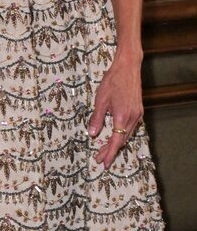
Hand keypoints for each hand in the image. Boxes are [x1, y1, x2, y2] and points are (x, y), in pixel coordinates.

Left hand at [88, 51, 142, 168]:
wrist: (128, 67)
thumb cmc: (112, 81)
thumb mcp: (100, 99)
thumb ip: (96, 118)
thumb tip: (91, 134)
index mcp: (122, 116)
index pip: (116, 141)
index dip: (109, 153)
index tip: (103, 162)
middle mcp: (132, 117)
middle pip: (122, 140)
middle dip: (110, 151)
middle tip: (99, 159)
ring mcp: (137, 114)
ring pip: (127, 135)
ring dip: (116, 144)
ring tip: (103, 150)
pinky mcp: (138, 111)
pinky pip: (130, 128)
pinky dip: (122, 135)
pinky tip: (114, 137)